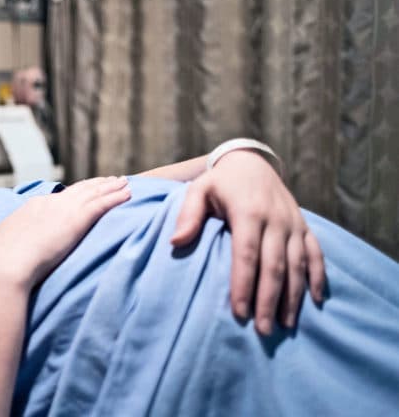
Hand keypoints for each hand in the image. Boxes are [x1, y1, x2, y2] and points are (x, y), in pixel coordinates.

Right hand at [0, 176, 130, 289]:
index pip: (59, 197)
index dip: (74, 193)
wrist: (6, 264)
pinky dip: (116, 198)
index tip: (84, 191)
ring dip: (111, 188)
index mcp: (33, 207)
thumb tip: (7, 244)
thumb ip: (11, 238)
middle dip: (95, 185)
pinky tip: (128, 195)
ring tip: (124, 183)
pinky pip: (103, 204)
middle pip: (79, 190)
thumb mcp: (3, 242)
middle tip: (110, 181)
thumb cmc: (0, 261)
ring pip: (94, 193)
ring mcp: (64, 209)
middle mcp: (50, 203)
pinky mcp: (77, 219)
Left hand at [170, 150, 325, 334]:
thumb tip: (175, 242)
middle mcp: (276, 219)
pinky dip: (317, 277)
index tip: (239, 312)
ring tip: (285, 325)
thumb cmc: (220, 183)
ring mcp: (293, 224)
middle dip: (269, 300)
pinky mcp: (304, 227)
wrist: (251, 162)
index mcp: (249, 212)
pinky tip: (314, 301)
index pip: (247, 255)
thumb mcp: (199, 190)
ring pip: (297, 265)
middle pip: (274, 266)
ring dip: (293, 296)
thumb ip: (188, 215)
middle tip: (264, 330)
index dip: (244, 284)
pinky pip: (316, 253)